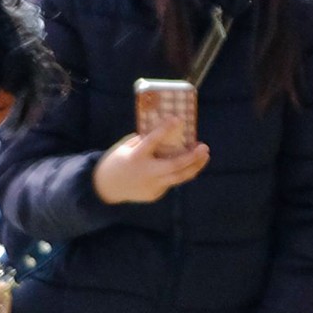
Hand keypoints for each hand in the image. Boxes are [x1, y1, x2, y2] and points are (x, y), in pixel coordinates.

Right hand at [92, 130, 210, 205]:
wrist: (108, 187)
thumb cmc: (119, 160)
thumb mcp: (126, 147)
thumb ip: (144, 141)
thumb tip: (165, 131)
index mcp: (136, 157)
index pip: (152, 141)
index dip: (165, 129)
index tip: (178, 119)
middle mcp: (146, 172)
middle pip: (174, 166)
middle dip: (191, 157)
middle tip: (204, 147)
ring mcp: (152, 185)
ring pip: (178, 178)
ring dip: (194, 167)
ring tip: (205, 156)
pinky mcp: (155, 194)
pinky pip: (170, 182)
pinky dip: (178, 172)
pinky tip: (184, 166)